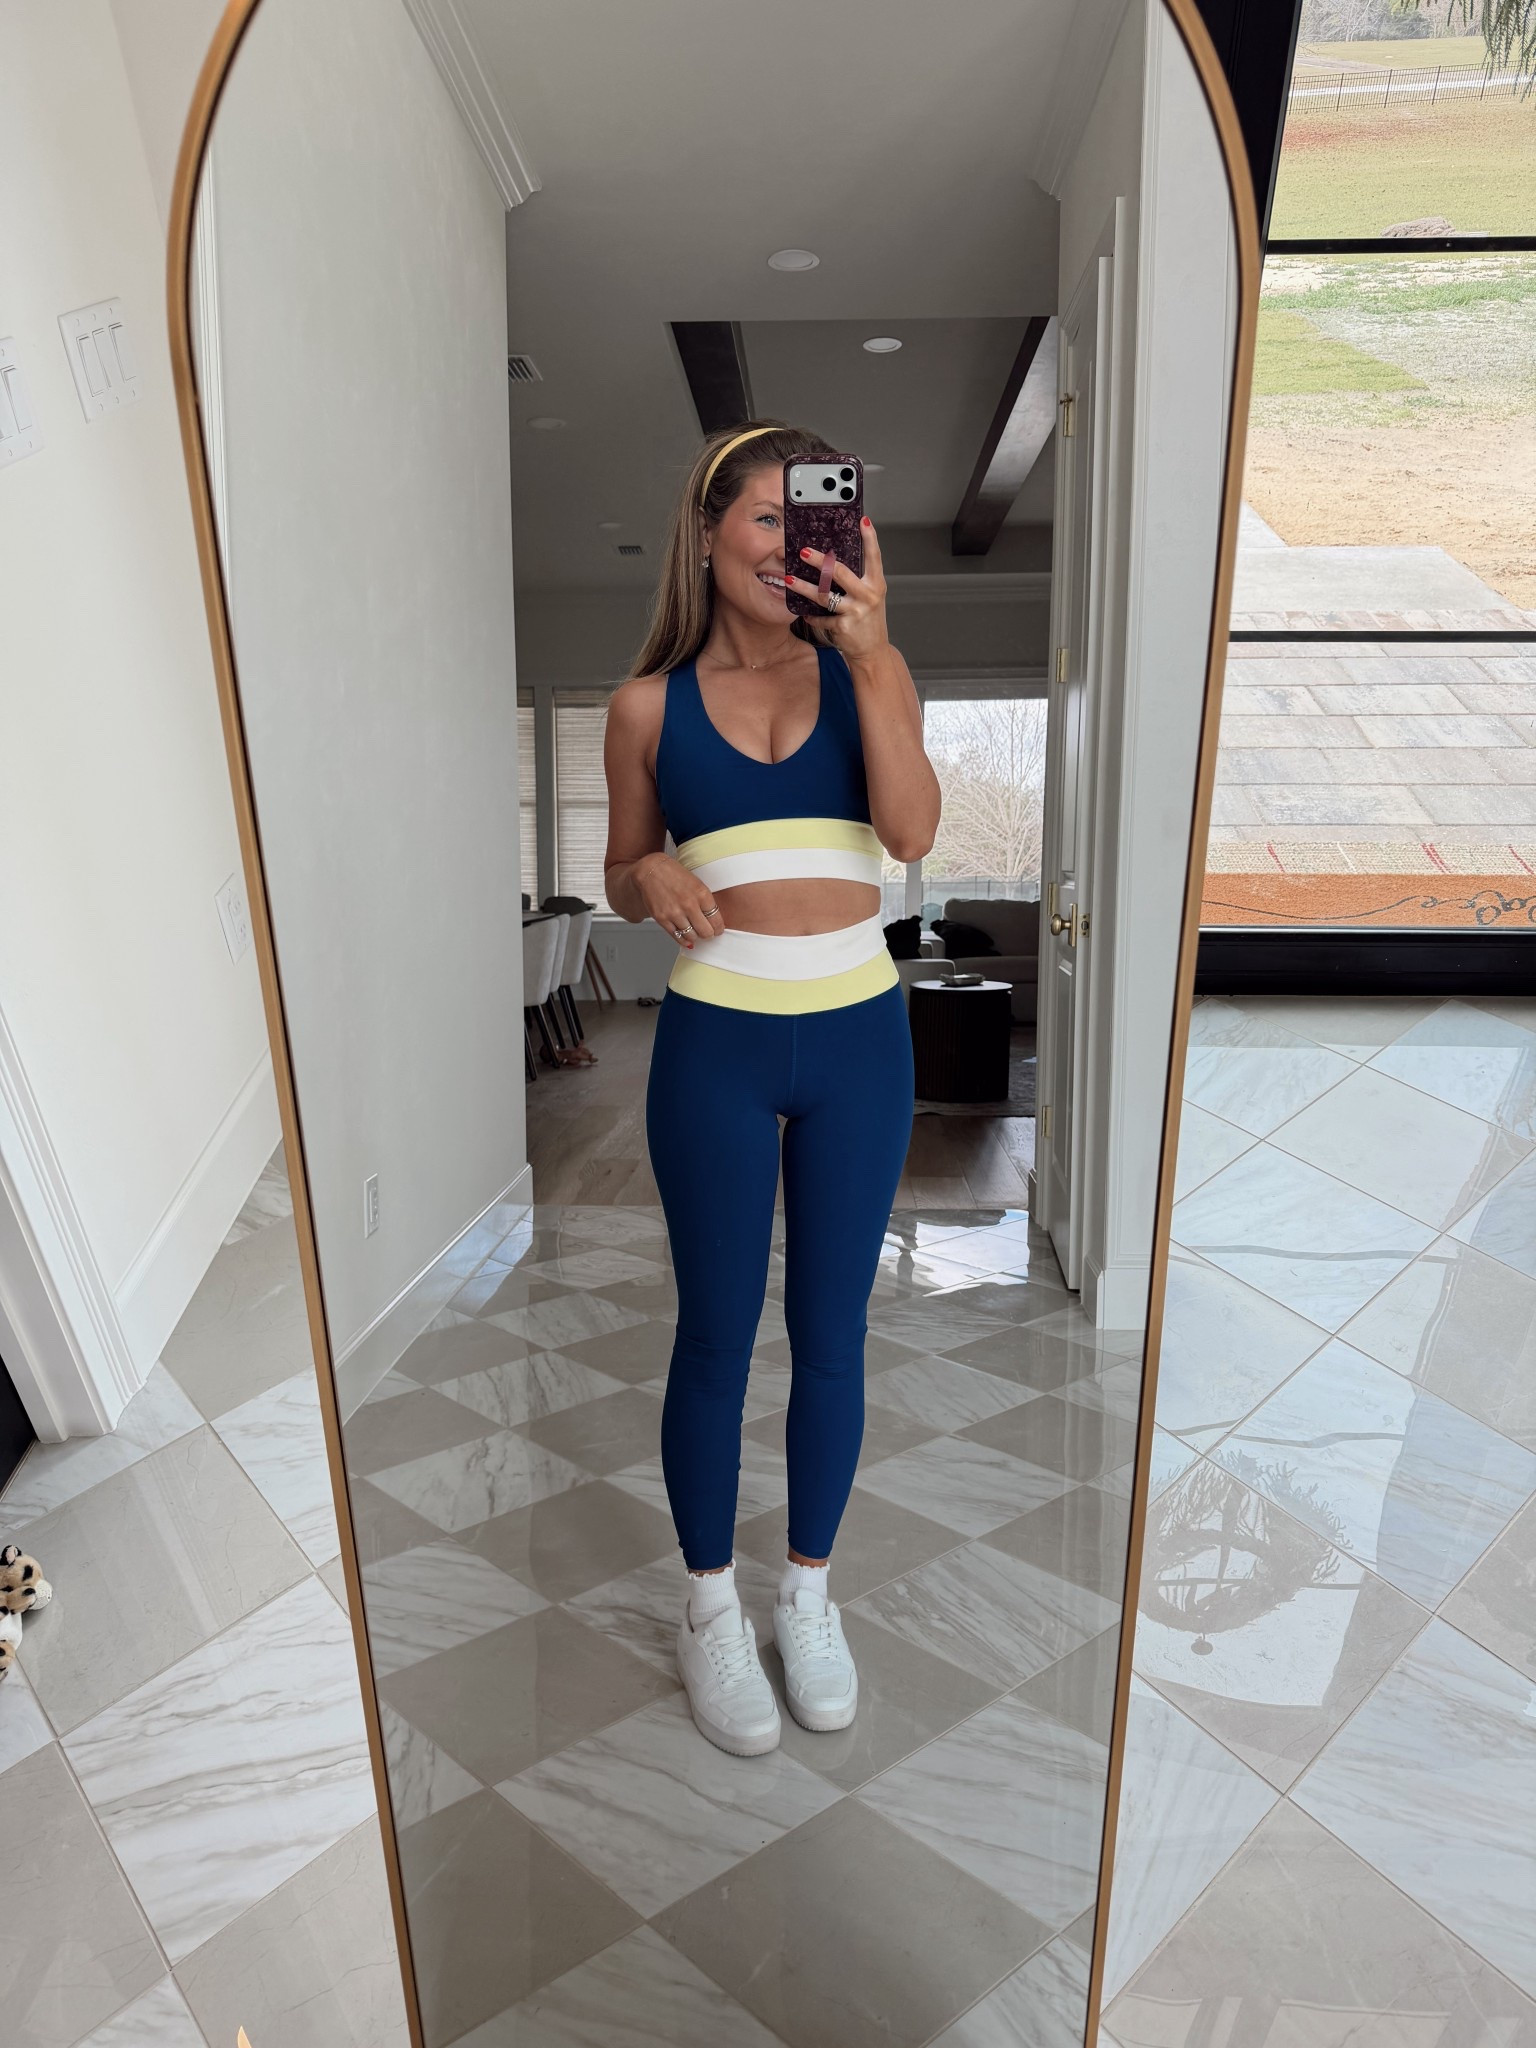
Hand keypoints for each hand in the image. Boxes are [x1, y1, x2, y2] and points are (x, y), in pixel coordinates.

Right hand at [633, 852, 724, 950]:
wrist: (651, 870)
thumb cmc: (674, 874)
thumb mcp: (697, 883)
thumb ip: (705, 901)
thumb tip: (712, 919)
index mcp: (701, 894)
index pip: (717, 920)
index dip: (718, 928)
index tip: (718, 929)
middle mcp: (689, 905)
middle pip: (706, 932)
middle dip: (708, 934)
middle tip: (707, 932)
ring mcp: (675, 913)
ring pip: (692, 936)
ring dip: (695, 936)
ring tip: (694, 931)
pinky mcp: (662, 919)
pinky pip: (677, 936)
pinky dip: (683, 940)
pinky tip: (686, 937)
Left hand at [784, 516, 888, 661]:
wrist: (872, 652)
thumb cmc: (868, 620)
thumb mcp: (870, 596)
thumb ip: (859, 579)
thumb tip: (834, 559)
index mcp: (876, 584)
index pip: (874, 557)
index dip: (870, 538)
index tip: (862, 521)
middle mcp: (868, 595)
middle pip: (840, 572)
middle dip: (819, 561)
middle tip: (803, 551)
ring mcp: (856, 612)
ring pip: (824, 596)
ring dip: (804, 587)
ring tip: (789, 579)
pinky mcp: (843, 627)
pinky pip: (821, 617)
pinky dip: (811, 616)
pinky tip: (804, 612)